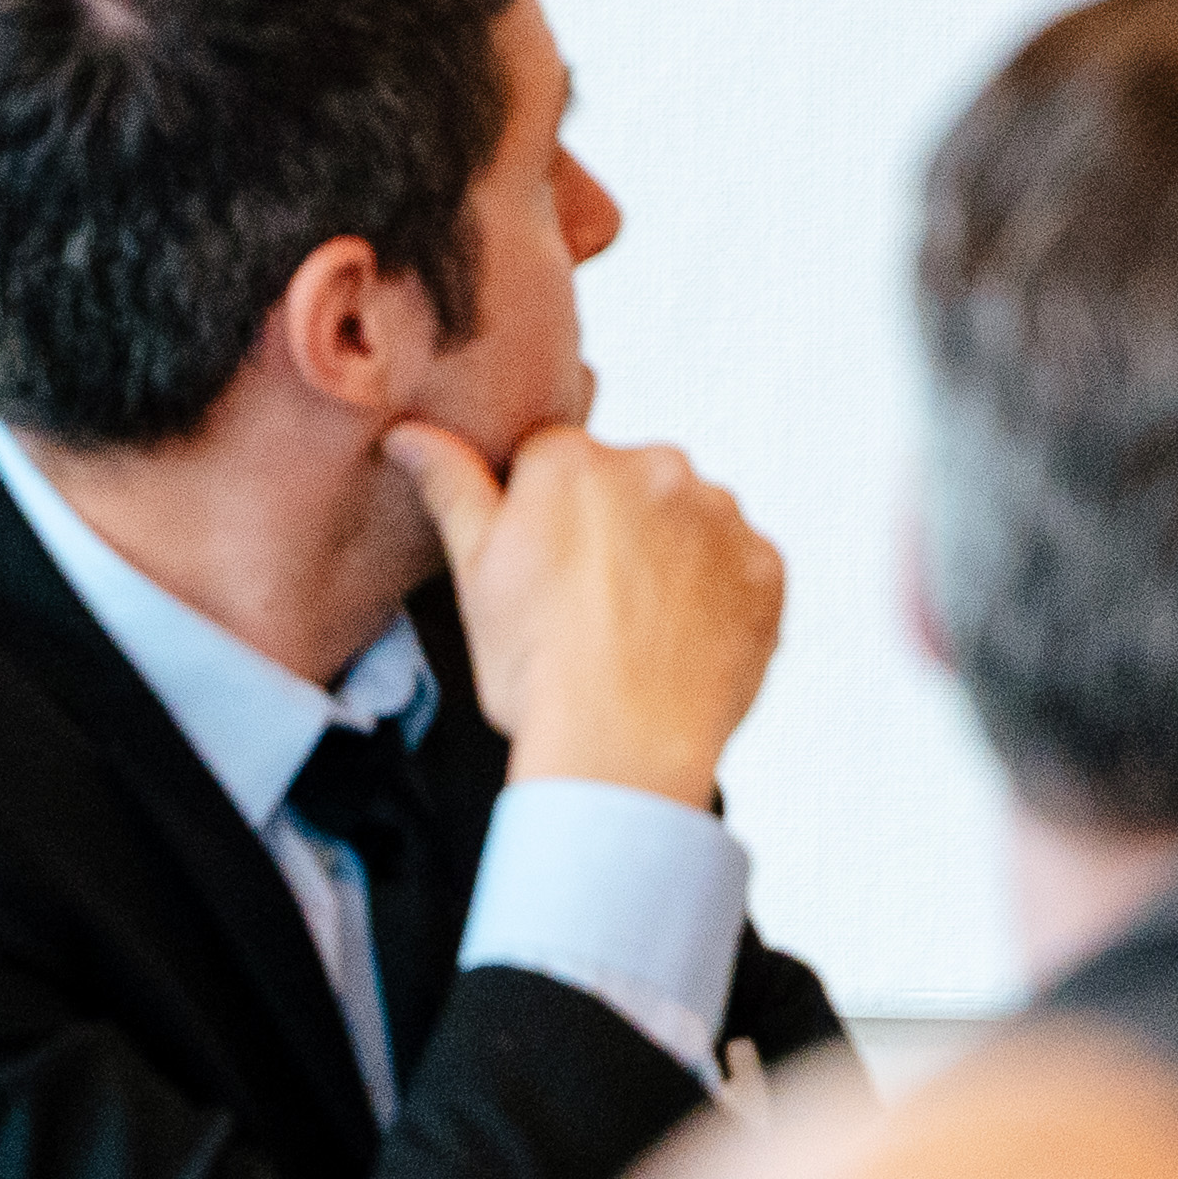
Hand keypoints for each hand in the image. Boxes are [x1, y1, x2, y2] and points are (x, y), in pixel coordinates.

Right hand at [389, 411, 785, 805]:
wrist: (622, 746)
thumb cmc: (538, 668)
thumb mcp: (474, 572)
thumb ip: (451, 486)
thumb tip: (410, 432)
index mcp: (574, 460)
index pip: (554, 461)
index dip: (544, 518)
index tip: (545, 569)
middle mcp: (657, 467)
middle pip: (628, 485)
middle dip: (613, 529)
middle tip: (590, 606)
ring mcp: (720, 515)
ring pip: (688, 521)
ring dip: (670, 557)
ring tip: (638, 628)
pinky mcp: (766, 564)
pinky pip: (740, 565)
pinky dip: (719, 594)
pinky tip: (683, 641)